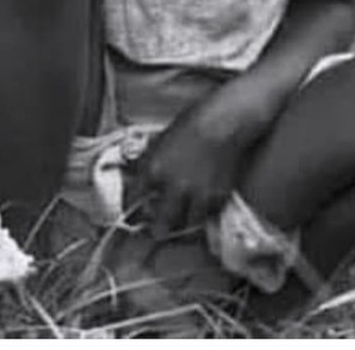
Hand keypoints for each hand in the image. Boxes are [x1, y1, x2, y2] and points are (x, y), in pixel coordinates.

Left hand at [125, 100, 248, 239]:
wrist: (222, 123)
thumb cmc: (190, 123)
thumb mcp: (159, 140)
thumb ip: (149, 161)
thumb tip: (138, 173)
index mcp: (153, 170)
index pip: (134, 198)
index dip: (131, 207)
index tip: (133, 212)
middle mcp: (172, 188)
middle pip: (160, 223)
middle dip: (156, 230)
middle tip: (156, 232)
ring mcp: (196, 196)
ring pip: (185, 226)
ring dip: (181, 227)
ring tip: (180, 226)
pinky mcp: (217, 199)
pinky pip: (206, 217)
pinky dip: (202, 216)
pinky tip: (200, 212)